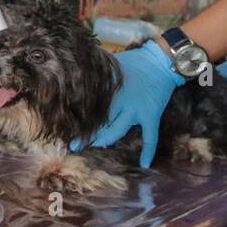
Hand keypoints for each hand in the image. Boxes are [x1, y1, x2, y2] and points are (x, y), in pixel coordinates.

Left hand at [69, 40, 183, 166]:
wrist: (161, 62)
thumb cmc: (134, 62)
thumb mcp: (112, 65)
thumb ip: (98, 74)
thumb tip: (76, 74)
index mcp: (109, 89)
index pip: (89, 107)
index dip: (78, 119)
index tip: (65, 127)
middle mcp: (120, 102)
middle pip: (100, 122)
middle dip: (87, 134)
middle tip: (75, 145)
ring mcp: (136, 111)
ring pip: (117, 131)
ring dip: (105, 141)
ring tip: (96, 147)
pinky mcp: (151, 116)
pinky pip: (151, 137)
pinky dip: (148, 151)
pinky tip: (144, 164)